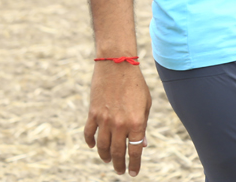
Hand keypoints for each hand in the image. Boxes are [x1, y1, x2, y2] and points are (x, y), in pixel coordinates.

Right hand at [85, 62, 151, 176]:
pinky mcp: (93, 113)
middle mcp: (120, 124)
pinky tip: (93, 146)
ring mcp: (105, 119)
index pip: (135, 151)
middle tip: (120, 171)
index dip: (134, 165)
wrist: (117, 64)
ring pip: (102, 147)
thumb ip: (143, 125)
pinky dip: (90, 142)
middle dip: (119, 165)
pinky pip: (89, 133)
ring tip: (108, 160)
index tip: (133, 173)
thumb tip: (142, 145)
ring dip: (105, 156)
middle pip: (118, 152)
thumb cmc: (135, 83)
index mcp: (137, 122)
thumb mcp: (145, 104)